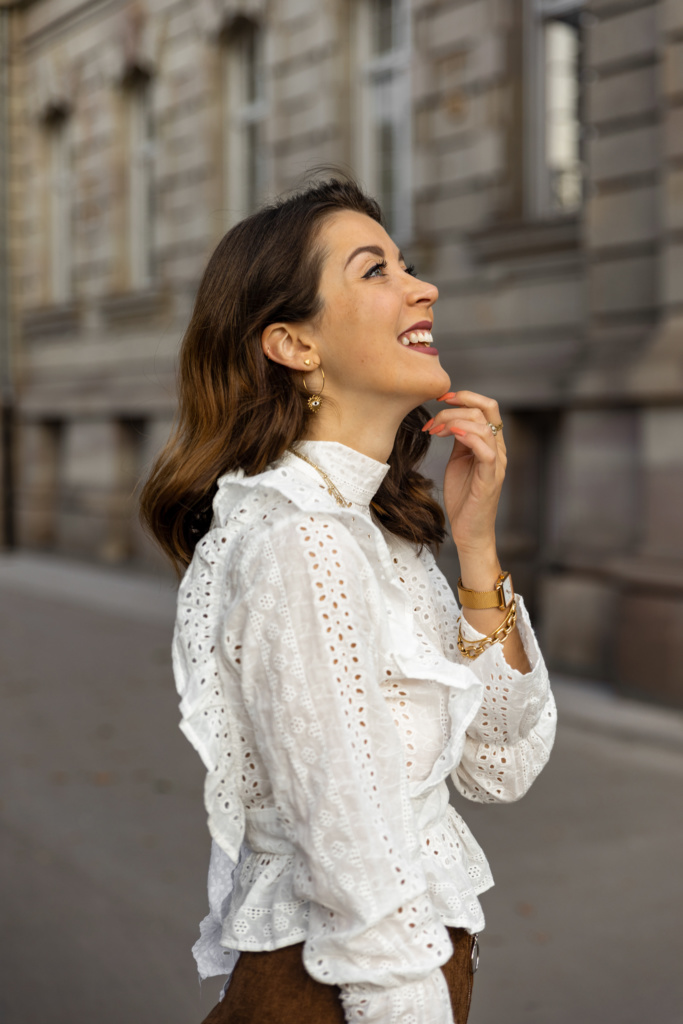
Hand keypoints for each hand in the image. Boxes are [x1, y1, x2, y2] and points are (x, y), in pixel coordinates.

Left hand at [422, 390, 506, 557]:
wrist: (468, 530)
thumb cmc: (463, 497)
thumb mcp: (458, 460)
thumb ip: (459, 439)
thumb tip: (450, 419)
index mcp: (491, 443)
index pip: (487, 407)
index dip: (465, 396)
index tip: (440, 399)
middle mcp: (498, 449)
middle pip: (487, 410)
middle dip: (456, 407)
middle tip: (433, 418)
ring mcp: (496, 463)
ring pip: (485, 426)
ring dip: (455, 421)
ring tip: (435, 430)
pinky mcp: (490, 479)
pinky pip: (486, 451)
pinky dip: (469, 437)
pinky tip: (452, 434)